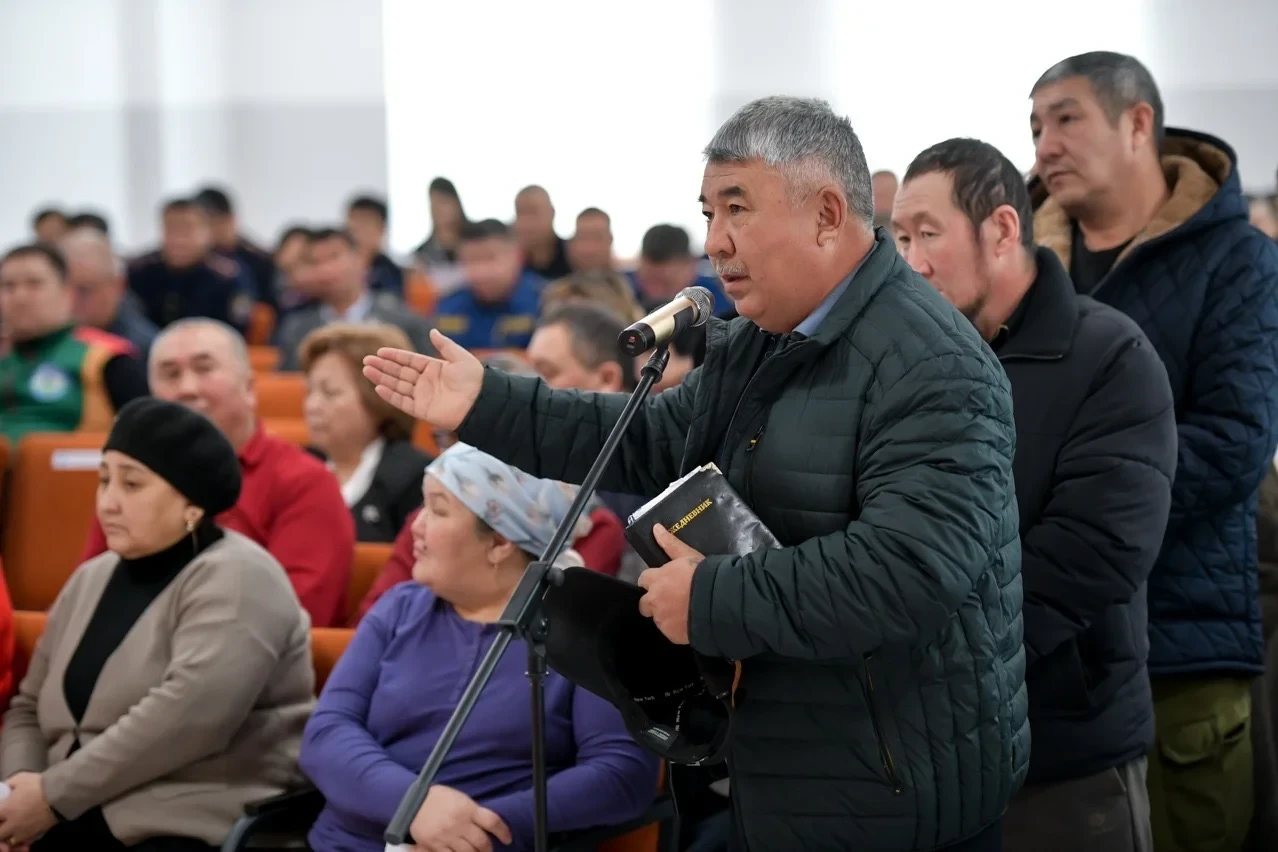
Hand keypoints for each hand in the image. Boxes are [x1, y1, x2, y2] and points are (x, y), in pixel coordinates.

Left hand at [0, 773, 54, 848]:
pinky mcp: (36, 834)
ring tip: (15, 828)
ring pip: (10, 840)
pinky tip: (26, 830)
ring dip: (10, 835)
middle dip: (1, 828)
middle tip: (5, 821)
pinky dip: (24, 838)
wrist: (61, 793)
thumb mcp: (21, 778)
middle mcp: (12, 824)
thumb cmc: (40, 785)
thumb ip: (9, 784)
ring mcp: (24, 831)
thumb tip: (4, 787)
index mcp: (5, 809)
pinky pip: (25, 841)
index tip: (1, 812)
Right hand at [362, 330, 483, 429]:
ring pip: (398, 386)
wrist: (480, 401)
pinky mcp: (422, 410)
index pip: (409, 360)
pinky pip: (403, 402)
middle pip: (400, 372)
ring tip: (367, 370)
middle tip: (366, 360)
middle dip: (383, 366)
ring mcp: (423, 396)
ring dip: (382, 379)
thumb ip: (444, 345)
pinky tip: (379, 387)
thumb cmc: (473, 378)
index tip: (380, 352)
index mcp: (433, 368)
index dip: (395, 356)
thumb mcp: (459, 357)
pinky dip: (390, 395)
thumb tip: (433, 331)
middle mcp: (426, 382)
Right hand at [409, 784, 511, 851]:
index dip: (503, 832)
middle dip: (488, 848)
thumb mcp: (459, 798)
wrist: (412, 802)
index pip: (492, 821)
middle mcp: (460, 824)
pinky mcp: (435, 846)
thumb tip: (485, 824)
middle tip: (489, 850)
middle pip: (482, 842)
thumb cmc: (437, 797)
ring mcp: (448, 836)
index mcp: (468, 808)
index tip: (507, 838)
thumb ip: (472, 811)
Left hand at [637, 524, 703, 644]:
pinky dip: (677, 628)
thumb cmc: (703, 575)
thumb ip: (670, 543)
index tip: (663, 582)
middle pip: (644, 604)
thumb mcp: (688, 555)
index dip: (652, 581)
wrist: (719, 602)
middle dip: (654, 601)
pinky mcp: (671, 635)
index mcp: (656, 579)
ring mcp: (662, 620)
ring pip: (658, 618)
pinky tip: (690, 622)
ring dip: (666, 615)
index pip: (643, 579)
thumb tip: (655, 528)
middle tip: (672, 599)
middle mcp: (654, 600)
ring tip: (685, 612)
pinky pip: (670, 631)